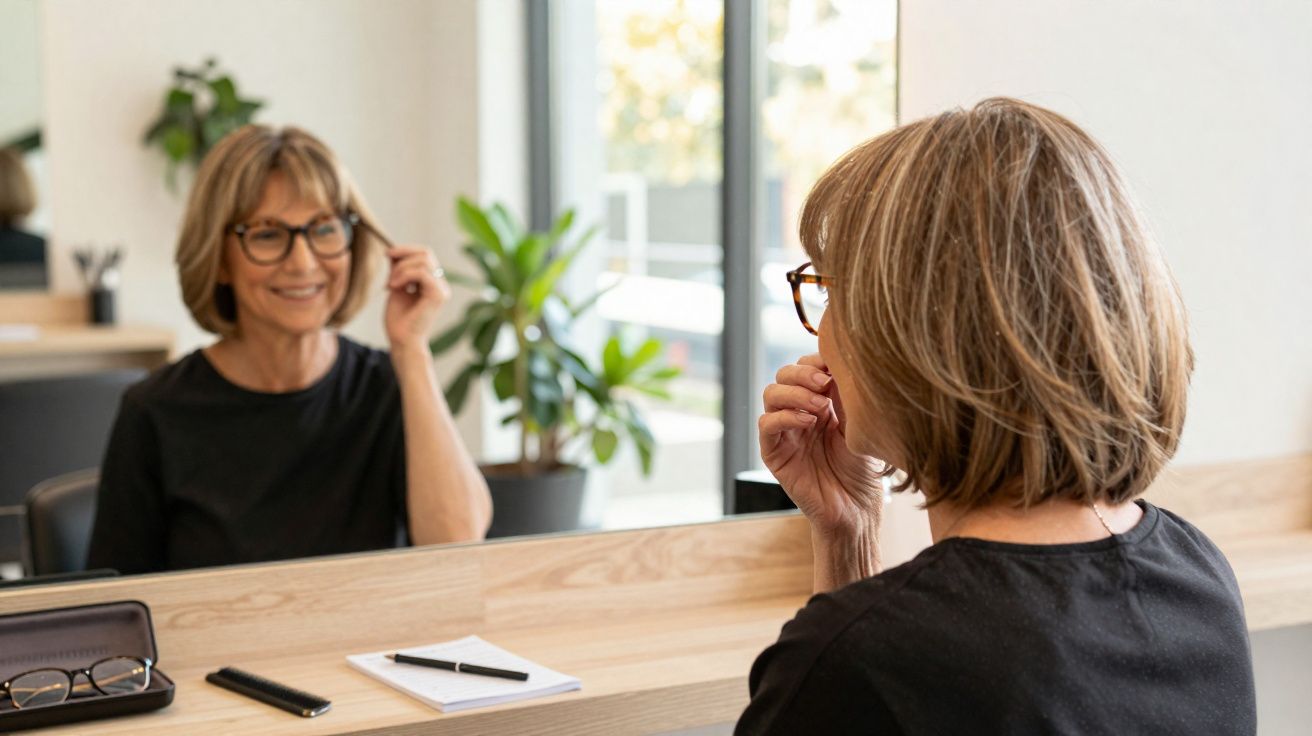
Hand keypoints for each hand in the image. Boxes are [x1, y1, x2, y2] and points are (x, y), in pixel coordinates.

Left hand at [384, 245, 449, 351]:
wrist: (401, 341)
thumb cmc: (399, 320)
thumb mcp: (396, 288)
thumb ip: (398, 271)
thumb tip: (393, 252)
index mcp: (433, 282)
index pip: (425, 254)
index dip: (405, 250)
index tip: (387, 255)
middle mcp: (441, 284)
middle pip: (426, 253)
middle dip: (403, 254)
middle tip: (387, 268)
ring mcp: (442, 289)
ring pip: (423, 260)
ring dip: (401, 268)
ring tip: (391, 284)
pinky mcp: (438, 295)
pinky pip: (421, 273)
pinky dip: (404, 275)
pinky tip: (394, 287)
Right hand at [759, 353, 885, 537]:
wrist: (856, 508)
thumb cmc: (863, 469)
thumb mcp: (859, 424)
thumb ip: (845, 395)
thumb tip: (836, 362)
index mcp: (820, 402)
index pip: (805, 367)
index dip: (816, 361)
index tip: (835, 366)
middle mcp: (799, 413)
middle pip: (784, 375)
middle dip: (802, 373)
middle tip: (825, 383)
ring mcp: (785, 432)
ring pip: (771, 394)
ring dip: (794, 393)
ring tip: (819, 405)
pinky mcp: (774, 453)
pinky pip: (766, 425)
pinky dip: (784, 417)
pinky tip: (808, 423)